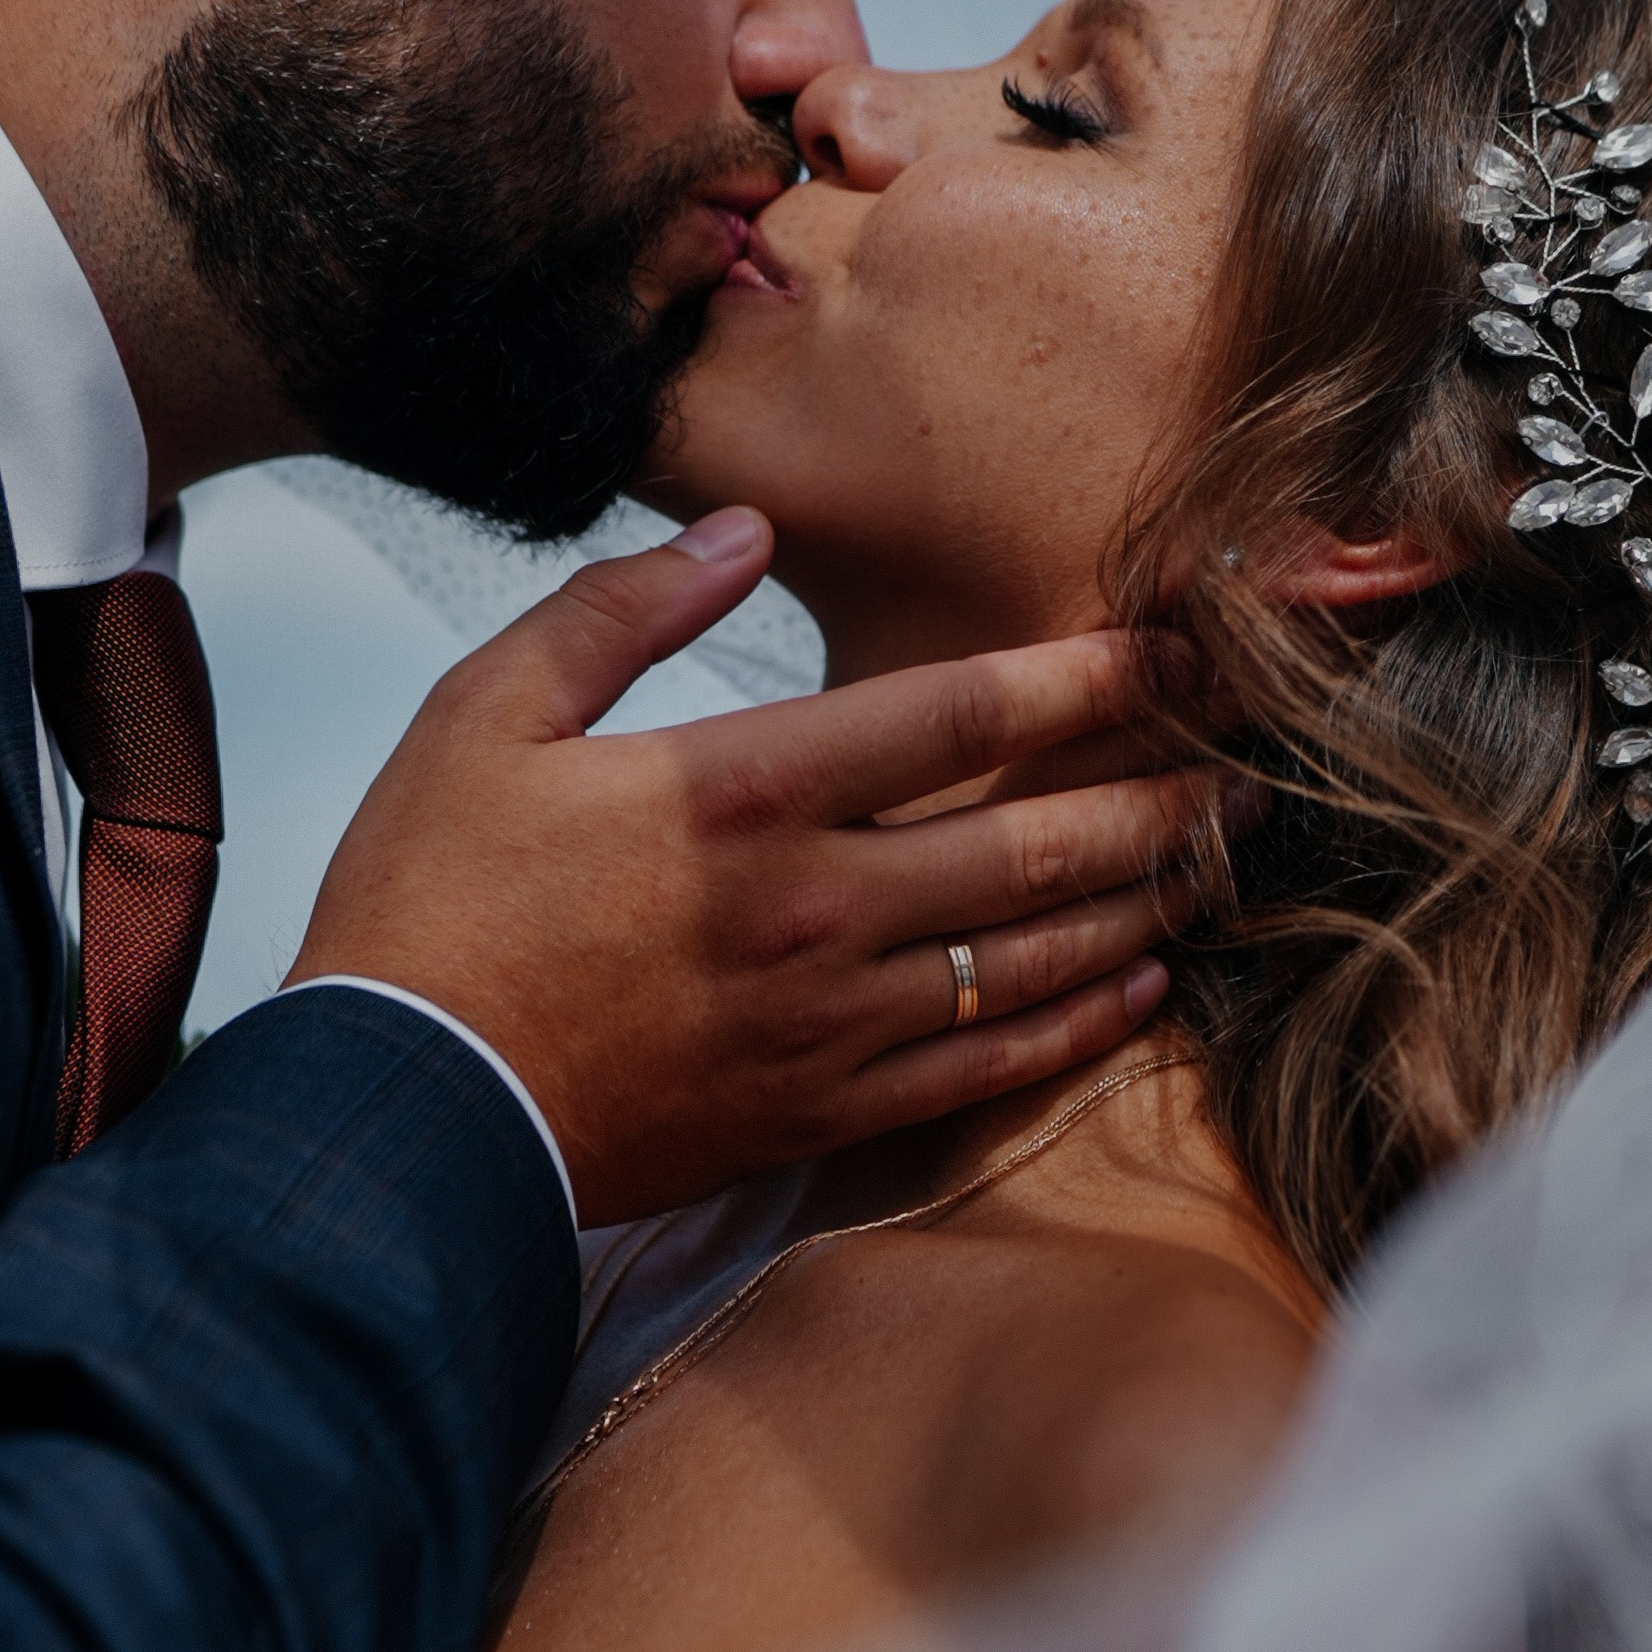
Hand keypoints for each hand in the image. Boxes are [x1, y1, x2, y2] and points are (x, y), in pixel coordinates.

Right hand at [289, 510, 1200, 1223]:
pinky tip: (1142, 987)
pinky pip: (986, 1068)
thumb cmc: (429, 906)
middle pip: (1035, 840)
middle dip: (1160, 796)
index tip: (1172, 648)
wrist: (400, 1115)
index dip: (1084, 677)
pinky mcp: (818, 1110)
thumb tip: (743, 537)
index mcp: (741, 789)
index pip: (958, 715)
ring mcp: (828, 1020)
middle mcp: (813, 904)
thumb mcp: (484, 714)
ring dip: (1145, 903)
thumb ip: (621, 612)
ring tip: (1225, 860)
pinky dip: (1078, 1024)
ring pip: (1032, 954)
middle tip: (1251, 762)